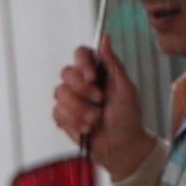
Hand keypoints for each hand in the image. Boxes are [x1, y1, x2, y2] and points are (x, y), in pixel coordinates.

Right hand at [49, 45, 155, 185]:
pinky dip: (74, 122)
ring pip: (60, 94)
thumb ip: (113, 63)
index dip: (83, 64)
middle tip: (100, 101)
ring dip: (80, 110)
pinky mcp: (63, 117)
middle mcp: (81, 83)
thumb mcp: (125, 88)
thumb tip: (105, 39)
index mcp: (97, 72)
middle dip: (82, 90)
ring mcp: (70, 100)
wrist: (121, 146)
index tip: (92, 77)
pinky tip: (86, 128)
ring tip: (95, 120)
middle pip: (66, 73)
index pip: (80, 54)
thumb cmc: (127, 117)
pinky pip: (58, 113)